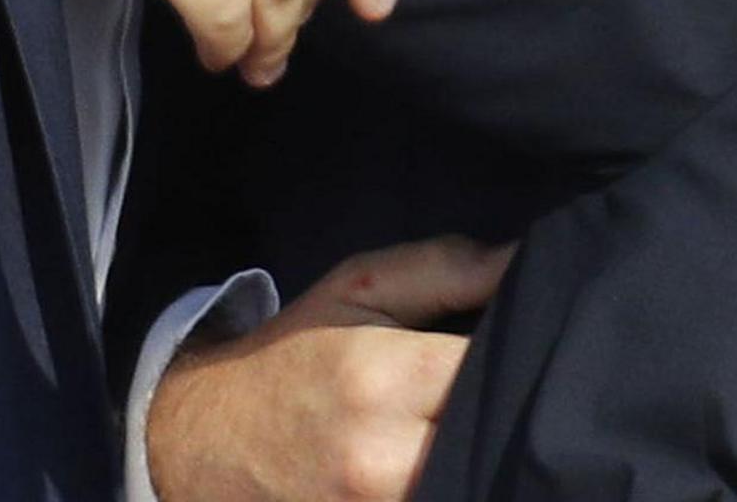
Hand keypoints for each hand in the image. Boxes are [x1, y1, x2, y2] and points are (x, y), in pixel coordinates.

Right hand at [147, 238, 510, 501]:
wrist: (201, 441)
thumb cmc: (291, 357)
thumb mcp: (359, 292)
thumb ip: (449, 267)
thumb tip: (528, 259)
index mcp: (381, 379)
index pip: (497, 367)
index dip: (528, 351)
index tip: (536, 339)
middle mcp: (381, 459)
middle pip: (495, 437)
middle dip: (513, 408)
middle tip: (519, 387)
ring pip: (476, 480)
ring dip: (488, 454)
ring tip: (486, 425)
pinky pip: (451, 501)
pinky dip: (461, 481)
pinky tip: (458, 459)